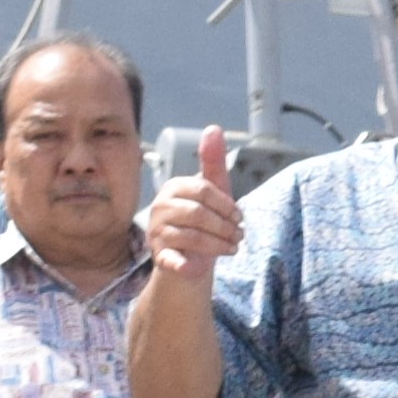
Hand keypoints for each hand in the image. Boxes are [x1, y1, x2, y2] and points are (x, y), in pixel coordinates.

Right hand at [146, 128, 243, 277]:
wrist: (189, 259)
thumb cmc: (203, 221)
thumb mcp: (212, 190)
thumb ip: (213, 162)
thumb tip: (213, 128)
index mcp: (173, 187)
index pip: (203, 190)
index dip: (227, 204)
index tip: (239, 217)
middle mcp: (160, 207)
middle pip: (199, 213)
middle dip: (226, 226)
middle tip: (239, 236)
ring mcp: (157, 232)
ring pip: (193, 236)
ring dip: (220, 244)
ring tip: (233, 248)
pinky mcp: (159, 257)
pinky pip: (171, 260)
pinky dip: (183, 266)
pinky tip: (195, 270)